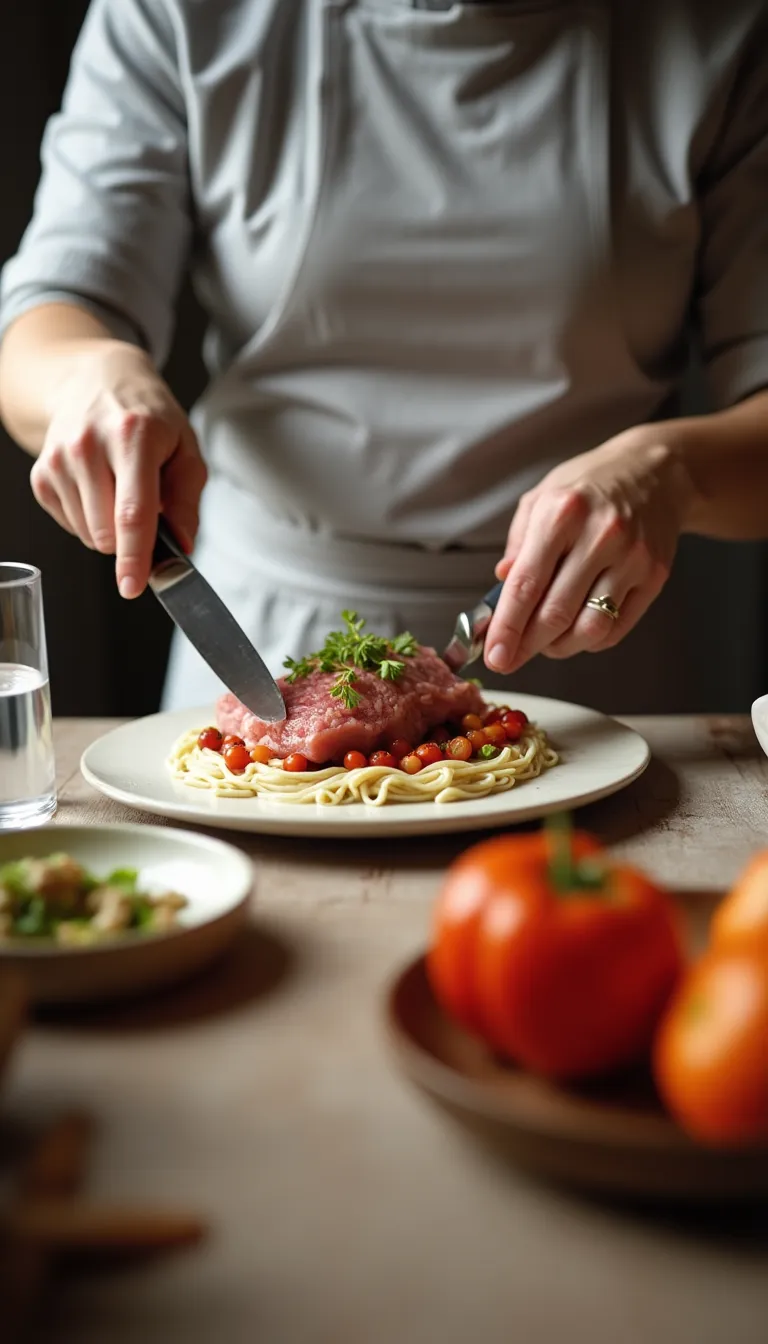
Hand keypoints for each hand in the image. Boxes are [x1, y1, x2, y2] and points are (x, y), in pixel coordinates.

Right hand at [30, 342, 206, 597]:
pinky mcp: (42, 473)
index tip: (134, 586)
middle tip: (144, 504)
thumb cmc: (149, 418)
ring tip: (119, 488)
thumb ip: (187, 501)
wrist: (97, 381)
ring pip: (89, 534)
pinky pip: (70, 525)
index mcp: (133, 436)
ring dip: (111, 528)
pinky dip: (90, 519)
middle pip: (107, 531)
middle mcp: (89, 445)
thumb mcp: (185, 448)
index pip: (133, 511)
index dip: (135, 556)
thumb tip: (180, 547)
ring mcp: (59, 459)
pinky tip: (98, 488)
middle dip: (132, 537)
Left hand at [484, 425, 695, 673]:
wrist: (655, 471)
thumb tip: (500, 589)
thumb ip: (518, 545)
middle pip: (556, 613)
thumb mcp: (540, 499)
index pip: (527, 585)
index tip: (493, 655)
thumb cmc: (589, 486)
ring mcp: (632, 558)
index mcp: (562, 514)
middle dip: (527, 646)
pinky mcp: (654, 575)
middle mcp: (600, 536)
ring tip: (545, 643)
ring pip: (590, 628)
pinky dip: (590, 641)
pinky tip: (577, 631)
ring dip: (560, 647)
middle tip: (510, 660)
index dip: (506, 627)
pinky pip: (617, 627)